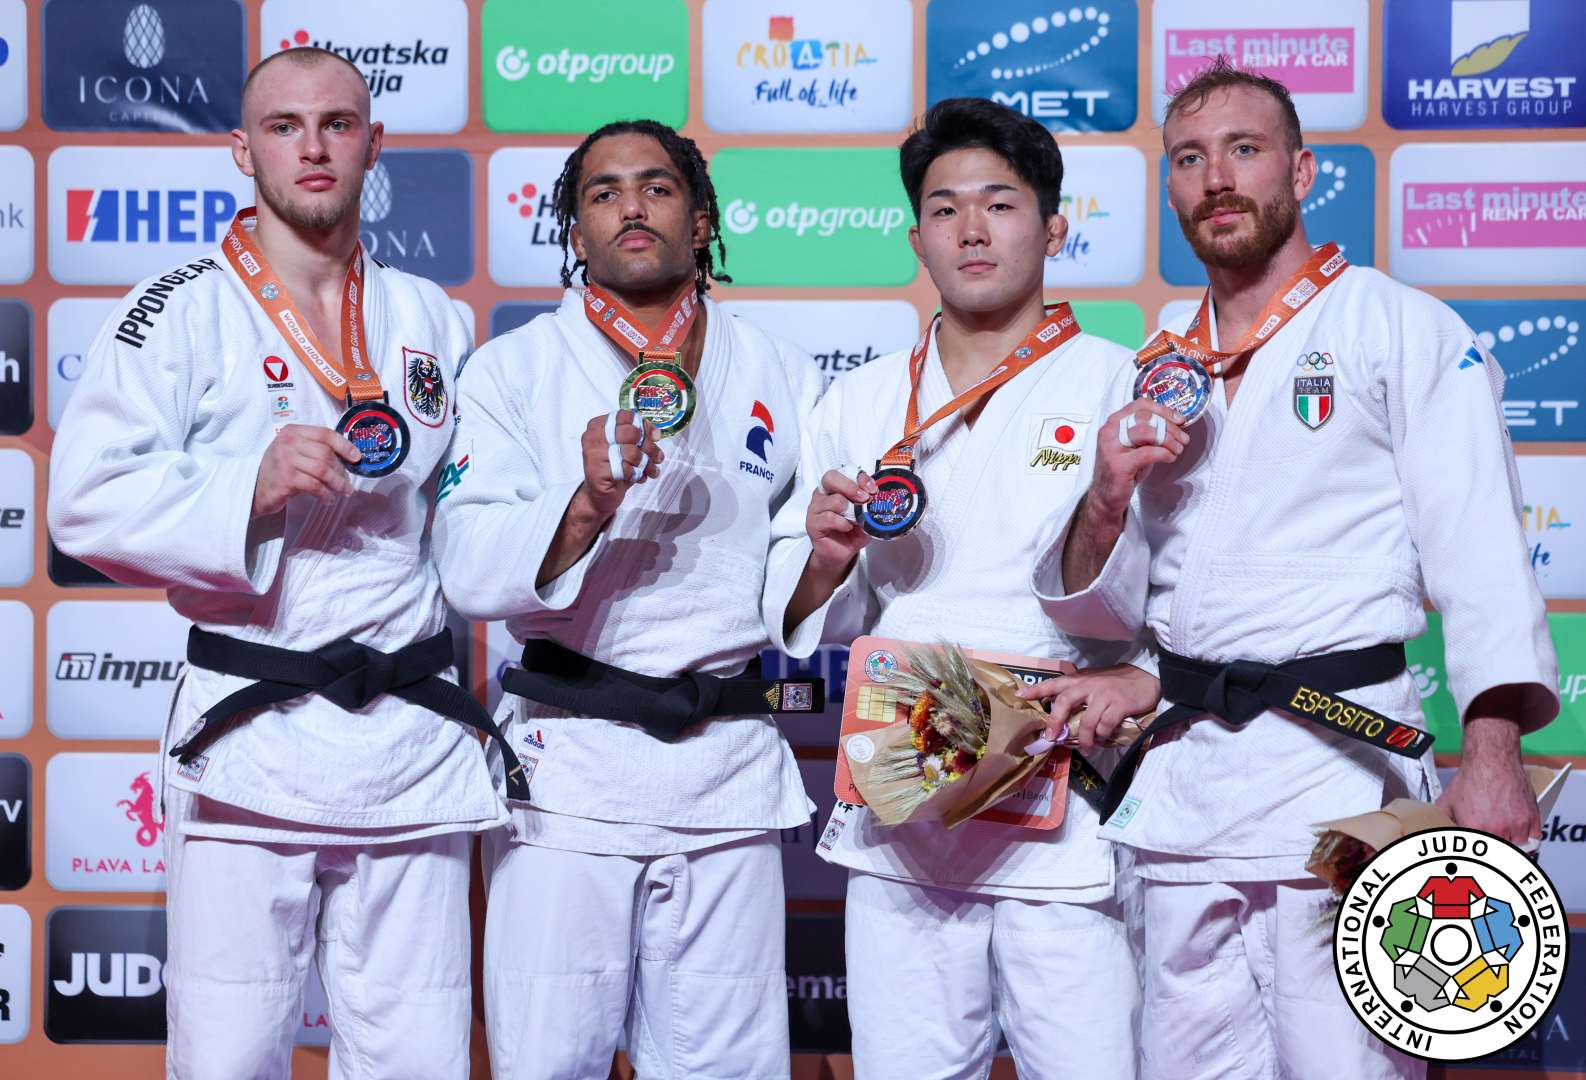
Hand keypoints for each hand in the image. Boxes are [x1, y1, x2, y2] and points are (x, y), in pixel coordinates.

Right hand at [252, 424, 360, 517]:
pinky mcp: (285, 478)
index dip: (344, 446)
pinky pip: (314, 485)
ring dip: (337, 483)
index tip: (356, 458)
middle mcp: (288, 442)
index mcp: (293, 431)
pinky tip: (327, 499)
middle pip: (325, 453)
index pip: (325, 434)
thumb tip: (347, 459)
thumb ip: (314, 449)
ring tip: (343, 491)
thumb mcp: (294, 452)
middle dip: (341, 470)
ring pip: (322, 470)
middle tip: (347, 482)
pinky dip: (325, 494)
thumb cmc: (279, 470)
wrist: (254, 487)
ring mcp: (285, 459)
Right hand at [579, 410, 662, 517]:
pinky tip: (638, 478)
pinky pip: (626, 470)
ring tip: (651, 470)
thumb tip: (656, 434)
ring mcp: (592, 454)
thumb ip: (640, 436)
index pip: (625, 416)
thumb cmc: (615, 467)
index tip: (655, 437)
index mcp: (598, 425)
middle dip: (649, 446)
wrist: (599, 495)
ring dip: (647, 463)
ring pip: (631, 452)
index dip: (644, 426)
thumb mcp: (628, 447)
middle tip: (657, 457)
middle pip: (631, 432)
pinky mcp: (597, 472)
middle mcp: (592, 437)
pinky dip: (637, 475)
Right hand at [805, 468, 875, 576]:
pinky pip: (829, 518)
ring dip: (850, 510)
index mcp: (835, 487)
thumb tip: (880, 499)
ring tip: (855, 519)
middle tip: (864, 498)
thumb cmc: (851, 531)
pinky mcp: (813, 523)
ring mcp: (816, 508)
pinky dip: (842, 523)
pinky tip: (847, 527)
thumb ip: (870, 505)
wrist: (840, 552)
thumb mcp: (865, 515)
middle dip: (851, 487)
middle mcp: (823, 494)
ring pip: (834, 500)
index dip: (859, 477)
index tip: (872, 488)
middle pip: (831, 478)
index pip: (844, 471)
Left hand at [1017, 663, 1160, 751]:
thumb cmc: (1117, 682)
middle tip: (1052, 737)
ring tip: (1087, 748)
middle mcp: (1089, 685)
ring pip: (1087, 720)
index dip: (1037, 690)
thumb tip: (1060, 711)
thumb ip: (1079, 693)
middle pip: (1065, 701)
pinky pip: (1106, 725)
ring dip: (1086, 738)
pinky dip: (1102, 736)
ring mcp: (1104, 694)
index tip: (1020, 696)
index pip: (1054, 683)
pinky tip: (1102, 741)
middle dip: (1055, 721)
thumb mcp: (1095, 681)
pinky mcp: (1120, 704)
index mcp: (1080, 679)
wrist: (1147, 678)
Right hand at [1089, 399, 1188, 518]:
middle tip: (1183, 438)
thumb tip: (1176, 424)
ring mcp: (1112, 448)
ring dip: (1169, 440)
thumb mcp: (1136, 445)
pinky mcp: (1118, 465)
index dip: (1163, 410)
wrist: (1106, 495)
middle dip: (1170, 427)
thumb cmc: (1124, 468)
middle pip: (1146, 417)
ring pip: (1147, 432)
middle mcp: (1110, 431)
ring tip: (1177, 449)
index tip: (1179, 419)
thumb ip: (1150, 432)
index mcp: (1114, 423)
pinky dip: (1164, 454)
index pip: (1140, 405)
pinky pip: (1148, 453)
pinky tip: (1170, 458)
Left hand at [1436, 715, 1539, 846]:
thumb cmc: (1471, 779)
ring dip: (1512, 848)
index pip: (1477, 853)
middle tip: (1493, 854)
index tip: (1477, 861)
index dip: (1476, 858)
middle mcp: (1497, 828)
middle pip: (1501, 855)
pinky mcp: (1531, 817)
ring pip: (1520, 850)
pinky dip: (1528, 839)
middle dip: (1496, 855)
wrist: (1491, 761)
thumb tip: (1433, 830)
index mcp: (1475, 828)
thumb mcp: (1447, 801)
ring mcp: (1517, 824)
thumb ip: (1442, 820)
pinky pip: (1534, 839)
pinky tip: (1519, 836)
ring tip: (1505, 844)